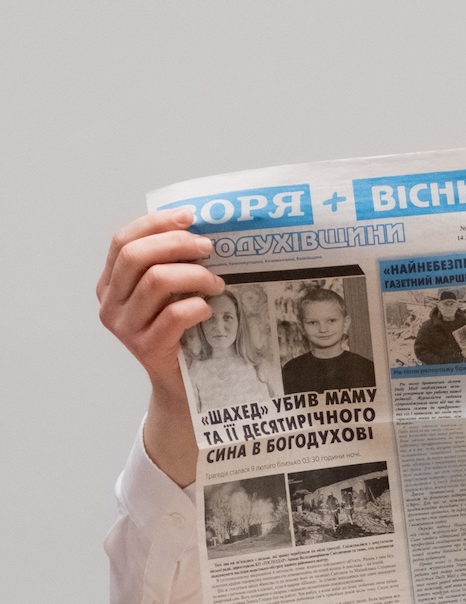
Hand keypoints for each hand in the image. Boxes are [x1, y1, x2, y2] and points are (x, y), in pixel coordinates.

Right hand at [97, 208, 223, 484]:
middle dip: (177, 244)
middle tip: (208, 248)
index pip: (123, 241)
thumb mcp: (167, 294)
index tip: (189, 217)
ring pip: (156, 280)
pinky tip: (209, 309)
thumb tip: (197, 227)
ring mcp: (125, 328)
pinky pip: (173, 315)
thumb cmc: (178, 334)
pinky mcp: (147, 348)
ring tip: (217, 283)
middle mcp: (110, 304)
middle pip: (136, 256)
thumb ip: (168, 264)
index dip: (155, 223)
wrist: (181, 387)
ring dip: (195, 275)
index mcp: (110, 284)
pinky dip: (197, 306)